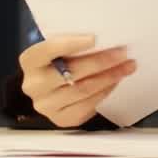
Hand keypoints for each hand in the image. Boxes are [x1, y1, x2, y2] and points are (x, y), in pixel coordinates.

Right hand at [19, 35, 136, 127]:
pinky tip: (115, 81)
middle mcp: (34, 85)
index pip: (49, 49)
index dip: (72, 43)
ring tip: (127, 66)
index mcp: (30, 61)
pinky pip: (88, 106)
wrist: (47, 88)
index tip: (95, 38)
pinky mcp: (60, 119)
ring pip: (83, 90)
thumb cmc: (57, 61)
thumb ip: (72, 43)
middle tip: (122, 52)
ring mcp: (46, 105)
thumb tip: (104, 37)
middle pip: (72, 72)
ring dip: (109, 77)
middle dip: (102, 61)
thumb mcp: (57, 48)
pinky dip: (105, 91)